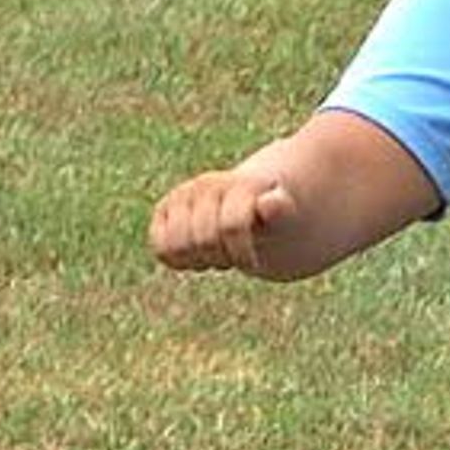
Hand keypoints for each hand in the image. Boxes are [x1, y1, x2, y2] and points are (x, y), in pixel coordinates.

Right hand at [150, 165, 295, 273]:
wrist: (260, 205)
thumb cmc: (278, 222)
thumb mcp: (288, 222)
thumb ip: (279, 212)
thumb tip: (272, 201)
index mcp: (238, 185)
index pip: (231, 228)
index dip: (242, 254)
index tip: (254, 264)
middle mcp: (206, 185)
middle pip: (204, 242)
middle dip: (223, 256)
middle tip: (237, 254)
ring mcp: (182, 196)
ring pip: (178, 246)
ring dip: (202, 259)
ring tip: (220, 252)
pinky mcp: (164, 210)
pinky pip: (160, 247)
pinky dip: (181, 260)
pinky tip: (200, 256)